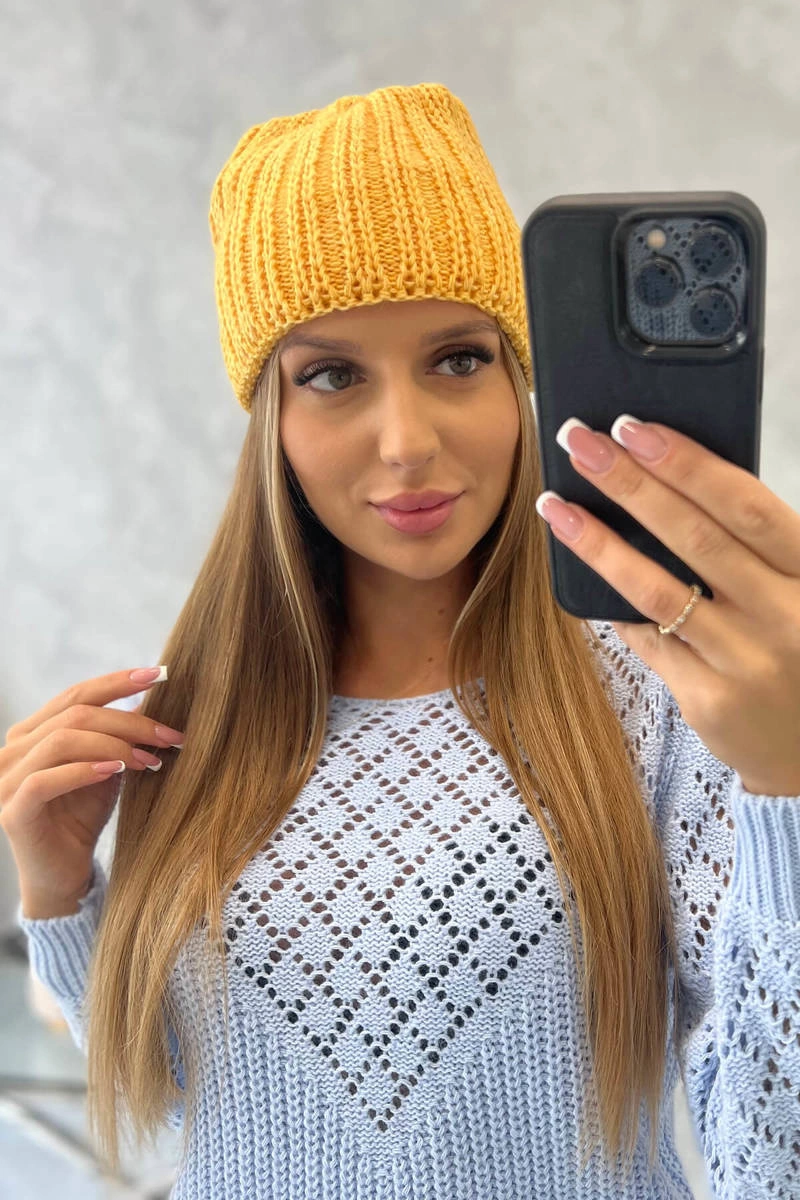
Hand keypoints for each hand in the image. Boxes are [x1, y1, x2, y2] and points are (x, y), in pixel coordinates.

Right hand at [0, 670, 182, 913]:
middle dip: (129, 720)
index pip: (76, 694)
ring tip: (151, 759)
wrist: (63, 874)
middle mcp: (12, 749)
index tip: (160, 674)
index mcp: (32, 732)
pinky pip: (46, 780)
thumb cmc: (82, 817)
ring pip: (62, 740)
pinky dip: (85, 770)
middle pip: (75, 715)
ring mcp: (5, 779)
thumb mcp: (106, 767)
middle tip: (170, 734)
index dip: (118, 681)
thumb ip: (118, 736)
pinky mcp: (12, 811)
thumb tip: (153, 699)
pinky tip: (117, 771)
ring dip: (115, 745)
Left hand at [535, 413, 799, 797]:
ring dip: (599, 542)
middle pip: (695, 538)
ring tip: (554, 505)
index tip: (633, 427)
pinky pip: (649, 639)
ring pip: (657, 591)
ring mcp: (746, 662)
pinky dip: (614, 600)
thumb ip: (753, 544)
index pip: (747, 507)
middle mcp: (786, 616)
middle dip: (630, 484)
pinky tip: (581, 568)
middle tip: (578, 442)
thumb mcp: (799, 586)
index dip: (688, 464)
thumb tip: (666, 477)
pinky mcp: (710, 699)